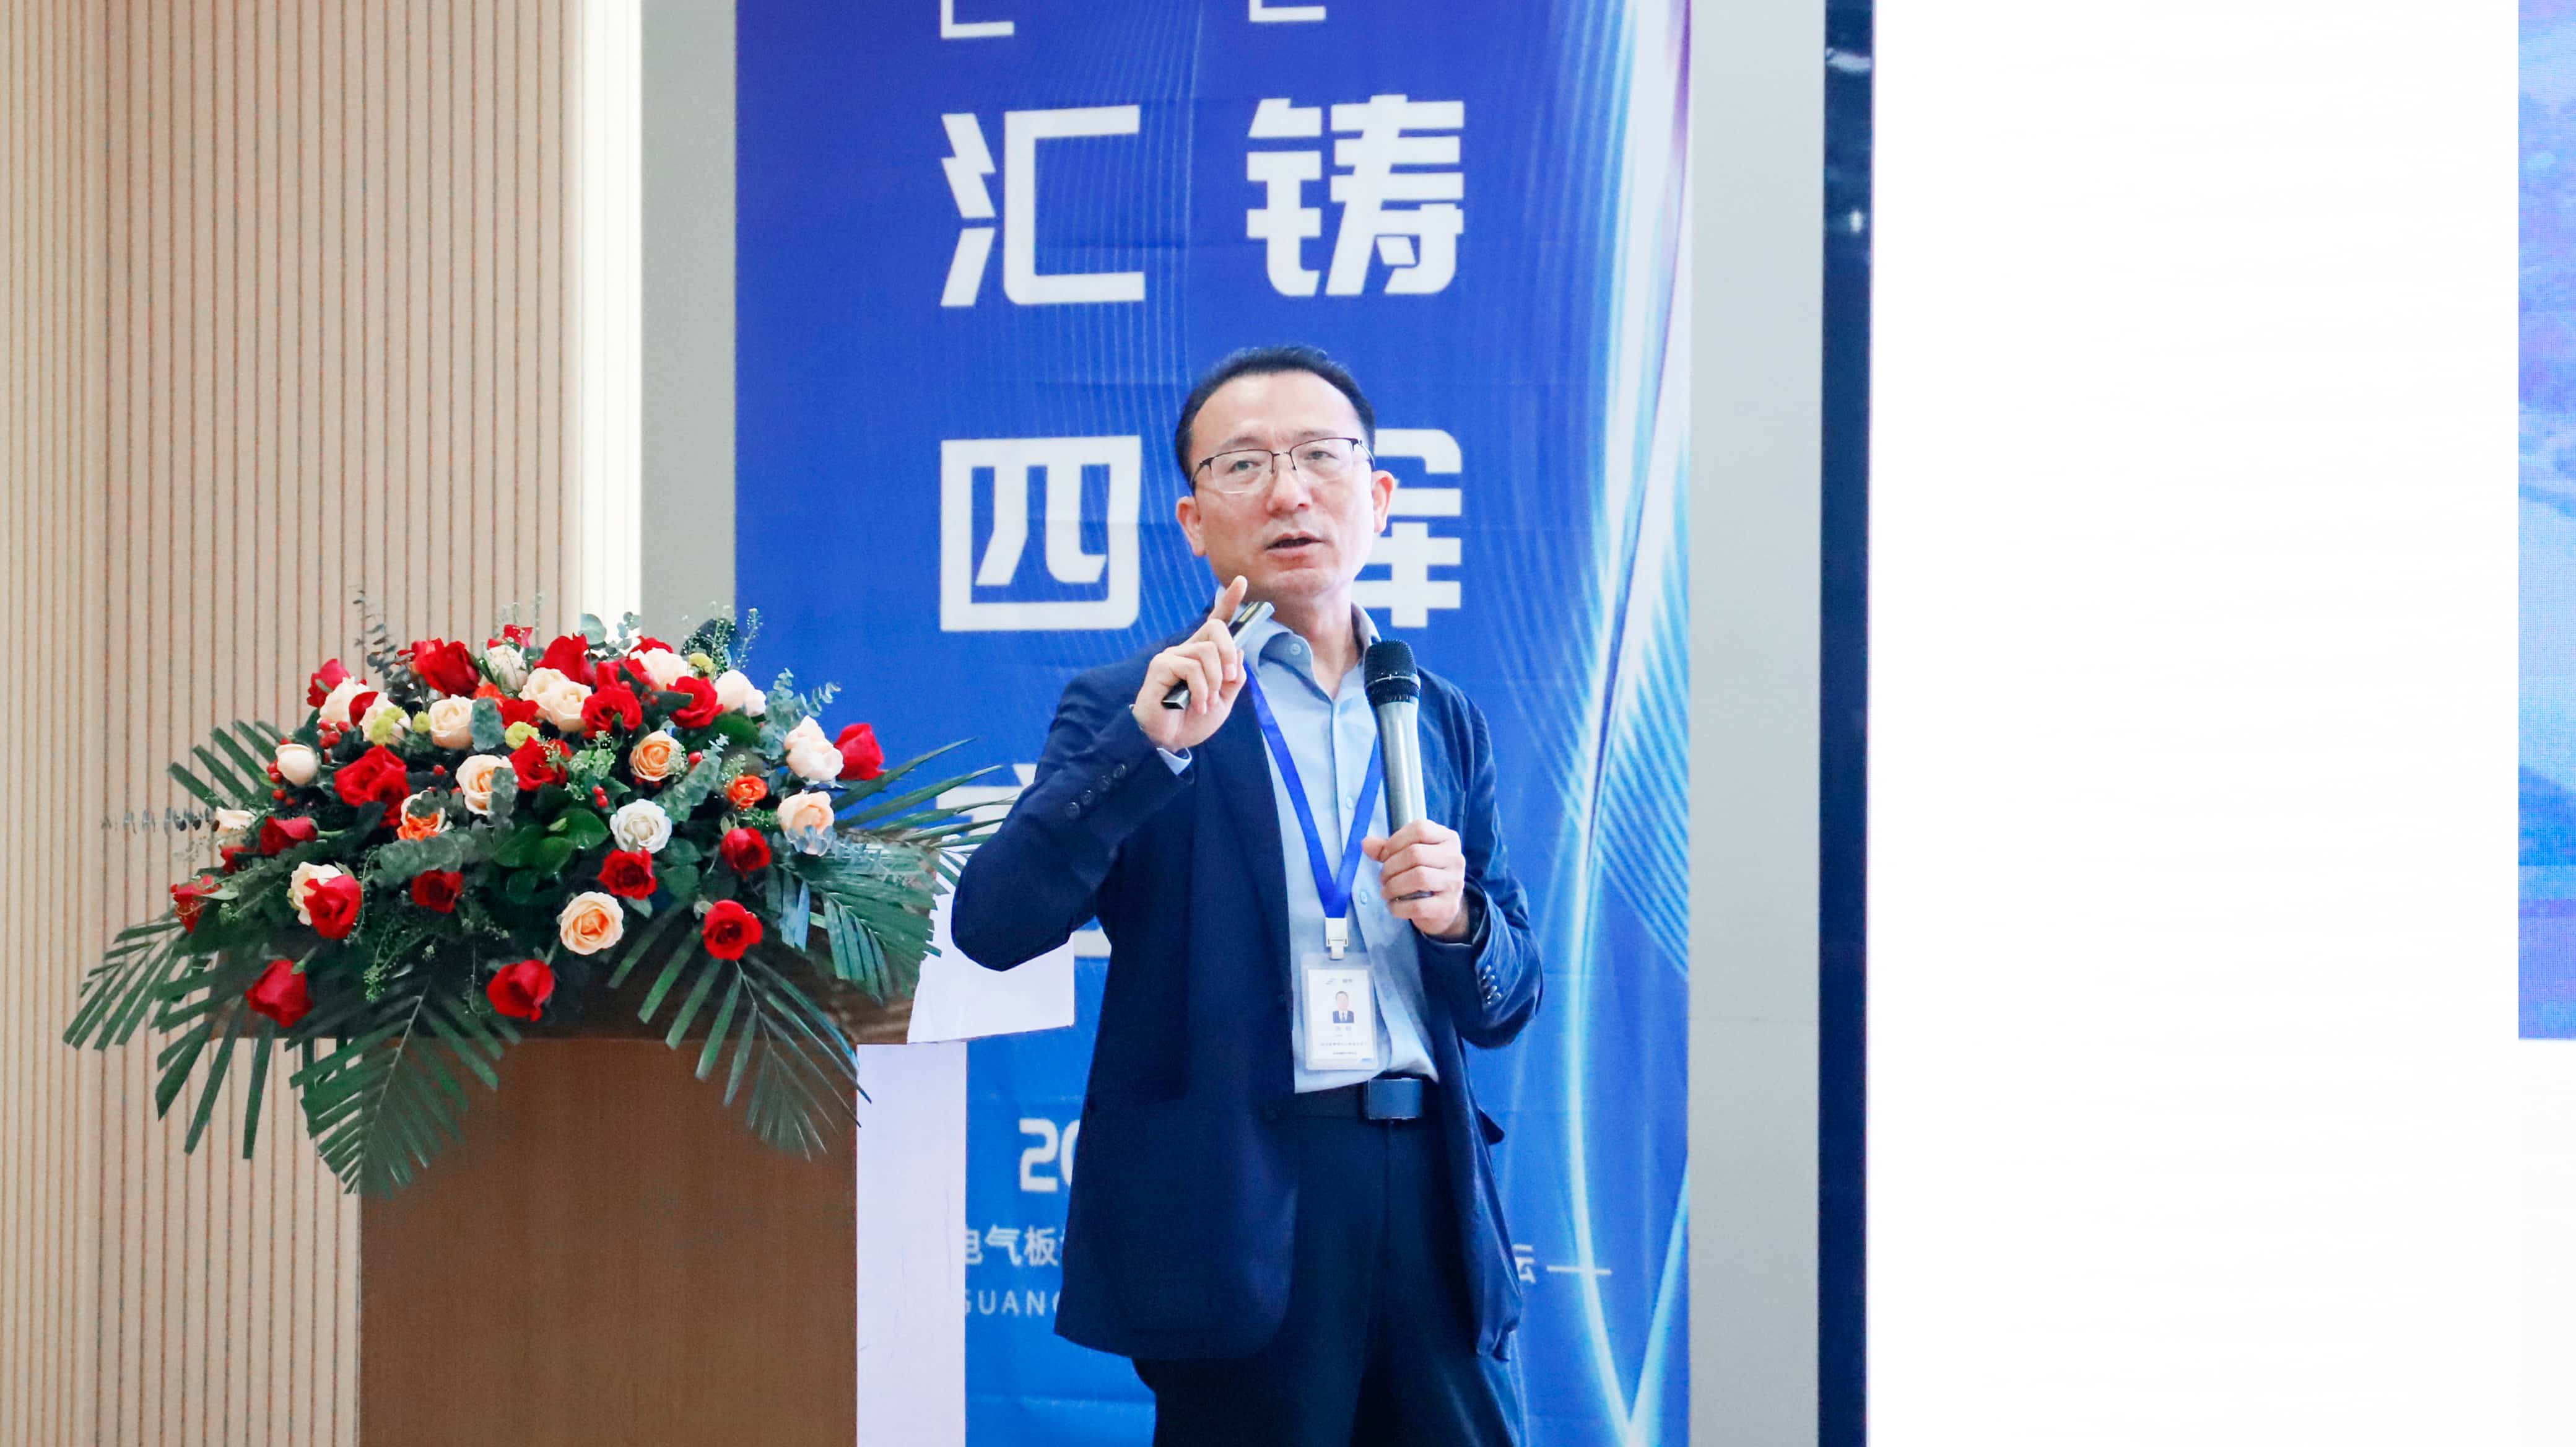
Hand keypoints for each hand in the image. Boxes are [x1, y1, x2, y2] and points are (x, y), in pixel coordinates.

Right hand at [1131, 575, 1250, 752]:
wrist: (1170, 742)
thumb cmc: (1192, 721)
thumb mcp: (1224, 700)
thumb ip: (1233, 677)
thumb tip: (1238, 650)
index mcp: (1202, 655)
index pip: (1216, 623)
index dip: (1229, 602)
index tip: (1241, 582)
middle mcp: (1186, 650)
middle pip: (1215, 628)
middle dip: (1228, 651)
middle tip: (1231, 676)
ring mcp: (1172, 656)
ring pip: (1207, 652)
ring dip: (1214, 682)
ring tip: (1206, 703)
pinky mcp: (1161, 666)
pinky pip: (1192, 668)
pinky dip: (1201, 690)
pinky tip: (1196, 704)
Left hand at [1362, 820, 1469, 939]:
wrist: (1443, 905)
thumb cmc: (1423, 873)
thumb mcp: (1408, 855)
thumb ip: (1387, 848)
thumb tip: (1366, 843)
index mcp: (1447, 838)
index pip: (1420, 829)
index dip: (1395, 842)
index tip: (1383, 856)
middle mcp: (1455, 858)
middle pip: (1416, 854)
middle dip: (1391, 866)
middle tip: (1382, 877)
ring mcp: (1454, 882)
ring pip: (1419, 877)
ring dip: (1393, 886)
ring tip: (1386, 891)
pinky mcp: (1448, 907)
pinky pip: (1419, 906)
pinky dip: (1398, 907)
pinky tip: (1393, 905)